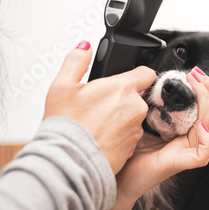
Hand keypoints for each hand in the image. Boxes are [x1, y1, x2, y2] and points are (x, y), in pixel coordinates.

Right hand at [43, 41, 156, 174]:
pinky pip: (131, 135)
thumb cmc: (66, 126)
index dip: (137, 74)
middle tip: (100, 105)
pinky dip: (120, 135)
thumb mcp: (62, 87)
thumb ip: (76, 61)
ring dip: (121, 117)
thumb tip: (84, 47)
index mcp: (122, 88)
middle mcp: (135, 107)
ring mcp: (136, 128)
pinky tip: (102, 138)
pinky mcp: (134, 147)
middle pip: (137, 96)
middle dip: (123, 98)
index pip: (146, 73)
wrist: (69, 163)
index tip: (127, 78)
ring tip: (98, 124)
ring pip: (133, 116)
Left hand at [109, 67, 208, 209]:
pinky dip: (207, 139)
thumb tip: (149, 80)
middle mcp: (189, 140)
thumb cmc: (127, 153)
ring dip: (207, 103)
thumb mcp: (141, 121)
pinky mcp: (180, 163)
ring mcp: (186, 151)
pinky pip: (205, 153)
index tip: (195, 74)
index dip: (208, 91)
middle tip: (196, 74)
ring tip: (196, 86)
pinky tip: (200, 126)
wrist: (115, 178)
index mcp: (184, 131)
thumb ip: (151, 105)